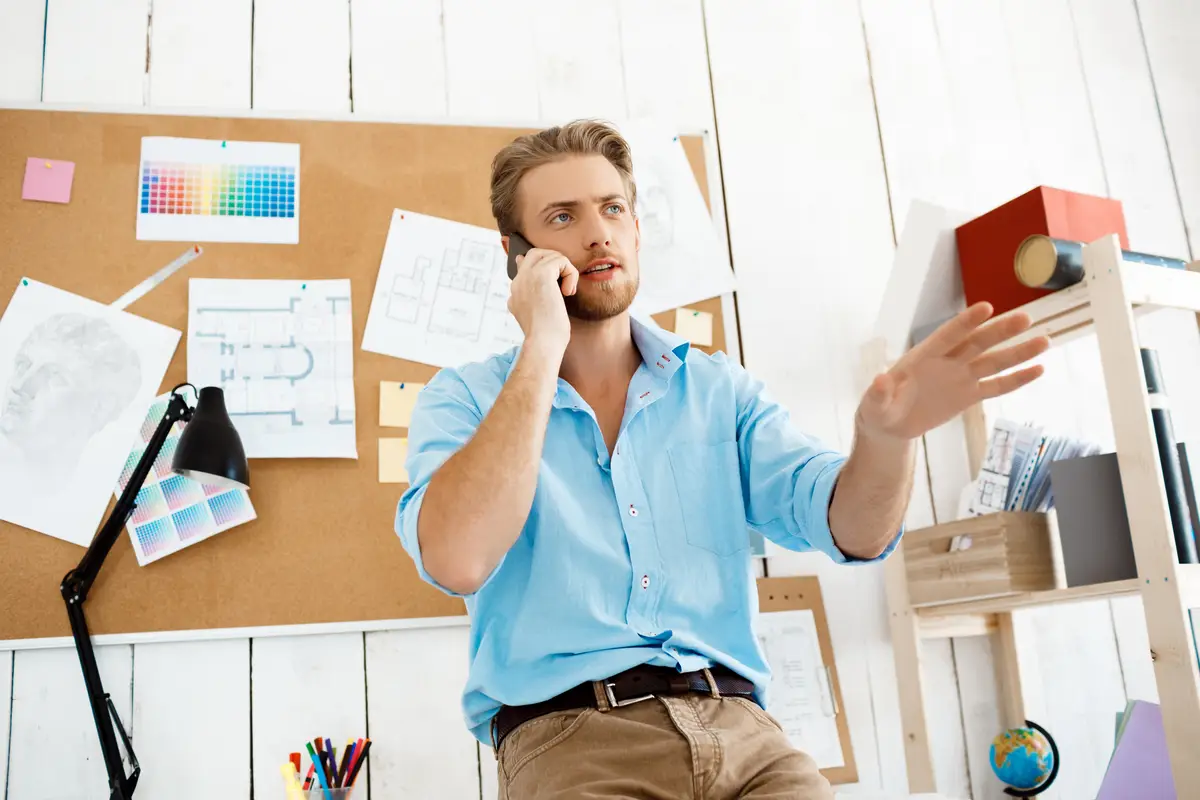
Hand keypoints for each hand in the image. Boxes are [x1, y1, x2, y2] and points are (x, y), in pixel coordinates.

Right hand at [507, 247, 578, 356]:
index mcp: (515, 292)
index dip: (544, 271)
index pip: (524, 265)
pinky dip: (571, 274)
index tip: (554, 288)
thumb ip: (535, 294)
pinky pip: (561, 261)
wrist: (543, 343)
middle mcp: (518, 282)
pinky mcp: (541, 274)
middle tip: (564, 285)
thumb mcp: (538, 313)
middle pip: (535, 253)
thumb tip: (539, 280)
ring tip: (567, 292)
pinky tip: (568, 292)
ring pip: (550, 255)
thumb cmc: (546, 335)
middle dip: (555, 264)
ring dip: (566, 271)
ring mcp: (527, 276)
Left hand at [857, 302, 1049, 441]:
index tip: (987, 307)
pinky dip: (1016, 380)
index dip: (966, 323)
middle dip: (1000, 331)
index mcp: (923, 356)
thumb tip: (880, 380)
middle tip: (1025, 318)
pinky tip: (1038, 369)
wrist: (889, 425)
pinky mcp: (968, 395)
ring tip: (1044, 340)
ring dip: (1018, 352)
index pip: (948, 336)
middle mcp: (947, 362)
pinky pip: (995, 387)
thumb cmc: (879, 408)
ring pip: (993, 362)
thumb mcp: (874, 404)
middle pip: (977, 343)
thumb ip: (879, 393)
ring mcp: (960, 377)